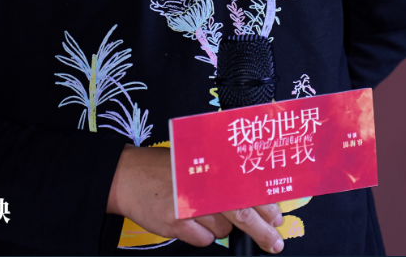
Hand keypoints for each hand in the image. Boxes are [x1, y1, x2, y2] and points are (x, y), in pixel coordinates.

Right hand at [107, 144, 284, 251]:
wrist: (128, 177)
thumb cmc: (162, 169)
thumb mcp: (195, 163)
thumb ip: (219, 178)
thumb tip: (251, 195)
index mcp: (209, 164)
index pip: (246, 186)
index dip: (265, 203)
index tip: (277, 216)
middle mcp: (201, 183)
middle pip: (241, 211)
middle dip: (262, 230)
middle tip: (274, 241)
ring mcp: (189, 204)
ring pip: (222, 229)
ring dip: (219, 226)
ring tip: (199, 211)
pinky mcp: (177, 223)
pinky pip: (203, 239)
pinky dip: (200, 234)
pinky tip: (187, 220)